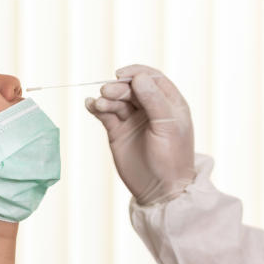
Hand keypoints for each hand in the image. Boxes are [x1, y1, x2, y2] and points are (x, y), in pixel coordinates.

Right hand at [85, 65, 194, 204]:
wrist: (161, 191)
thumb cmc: (172, 158)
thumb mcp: (168, 127)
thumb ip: (155, 101)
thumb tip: (139, 77)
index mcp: (169, 103)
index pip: (152, 78)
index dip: (136, 73)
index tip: (121, 75)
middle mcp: (151, 108)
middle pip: (132, 88)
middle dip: (118, 87)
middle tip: (107, 92)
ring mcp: (133, 119)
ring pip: (117, 100)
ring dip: (107, 98)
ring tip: (100, 104)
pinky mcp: (118, 131)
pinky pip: (106, 113)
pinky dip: (97, 107)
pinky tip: (91, 105)